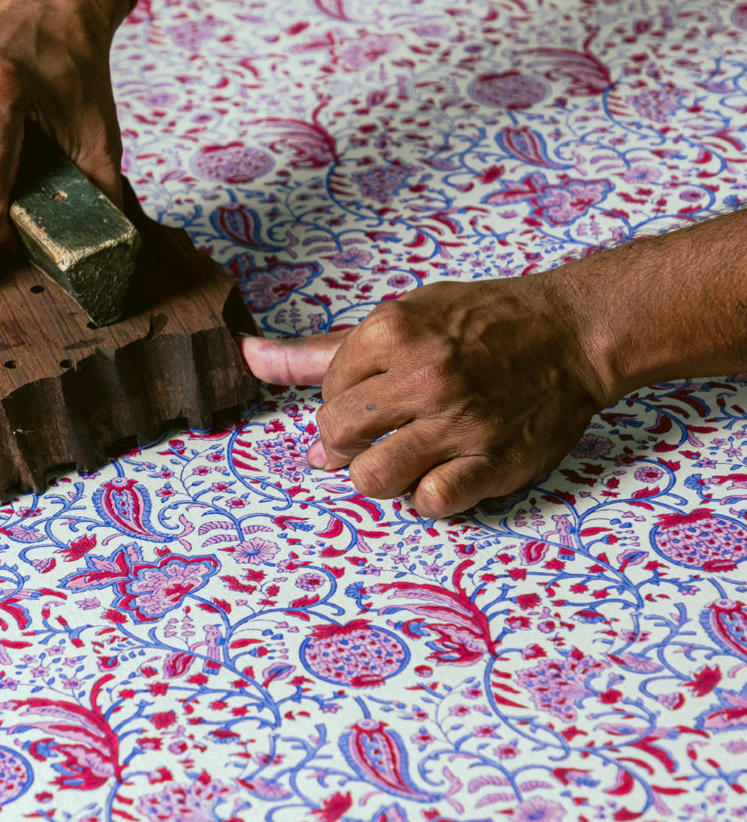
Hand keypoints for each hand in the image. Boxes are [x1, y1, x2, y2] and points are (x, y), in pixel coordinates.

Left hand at [242, 272, 611, 518]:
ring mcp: (458, 423)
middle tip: (382, 434)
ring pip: (372, 479)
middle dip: (347, 445)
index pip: (326, 394)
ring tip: (408, 456)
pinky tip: (442, 473)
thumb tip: (247, 355)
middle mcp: (424, 376)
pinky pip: (429, 503)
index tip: (376, 399)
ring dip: (382, 475)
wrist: (574, 333)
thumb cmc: (482, 325)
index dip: (343, 403)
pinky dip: (428, 497)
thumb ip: (321, 351)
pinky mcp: (491, 462)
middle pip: (337, 438)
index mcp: (394, 332)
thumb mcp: (403, 319)